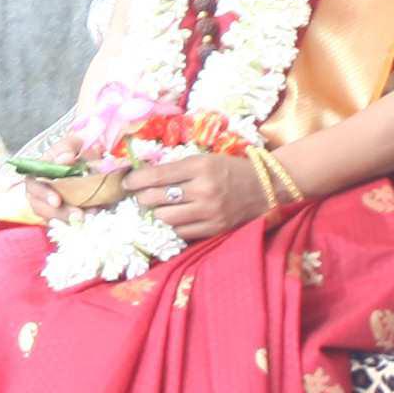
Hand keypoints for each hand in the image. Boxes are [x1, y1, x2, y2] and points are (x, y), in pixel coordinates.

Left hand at [109, 148, 268, 244]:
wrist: (266, 187)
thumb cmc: (231, 169)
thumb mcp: (205, 159)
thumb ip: (177, 168)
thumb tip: (144, 176)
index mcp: (200, 166)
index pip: (157, 175)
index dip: (135, 180)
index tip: (126, 182)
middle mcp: (204, 189)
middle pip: (156, 198)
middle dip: (141, 198)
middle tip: (138, 196)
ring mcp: (210, 212)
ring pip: (165, 218)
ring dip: (154, 214)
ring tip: (153, 209)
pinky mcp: (215, 229)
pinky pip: (181, 233)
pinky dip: (171, 227)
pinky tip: (169, 220)